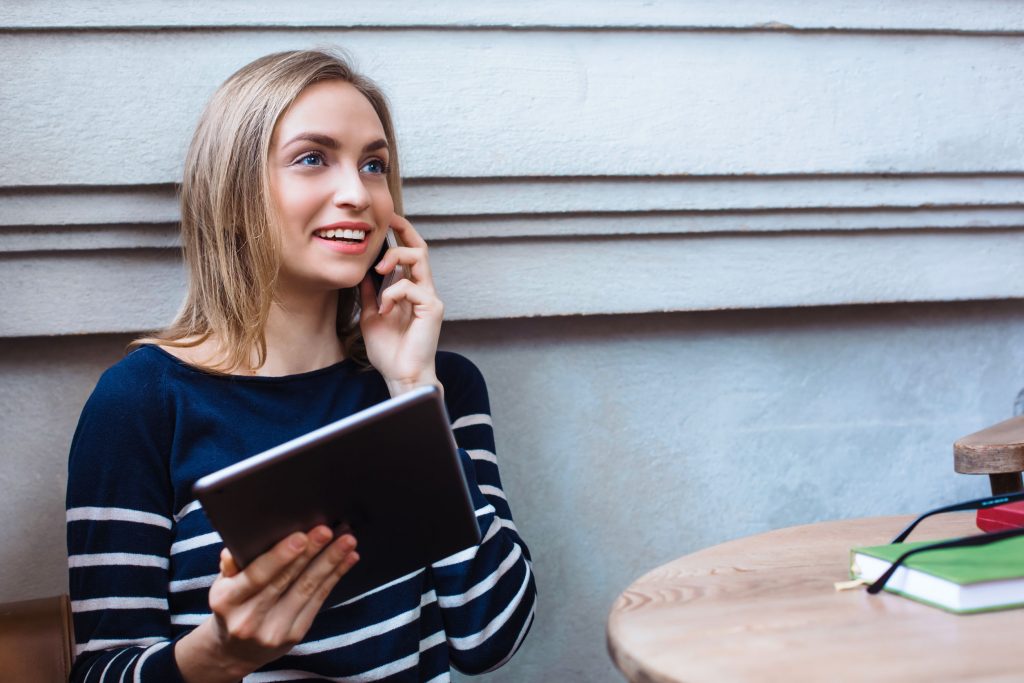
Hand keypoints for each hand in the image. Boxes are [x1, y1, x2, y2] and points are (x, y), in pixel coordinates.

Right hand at [175, 526, 358, 681]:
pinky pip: (318, 600)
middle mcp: (250, 619)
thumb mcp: (222, 585)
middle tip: (328, 530)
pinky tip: (349, 559)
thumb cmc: (232, 606)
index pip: (257, 576)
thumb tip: (235, 550)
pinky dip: (335, 577)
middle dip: (311, 553)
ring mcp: (274, 630)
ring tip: (347, 541)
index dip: (281, 557)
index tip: (301, 537)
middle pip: (287, 580)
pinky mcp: (295, 634)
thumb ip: (230, 566)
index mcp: (227, 601)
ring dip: (331, 562)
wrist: (235, 652)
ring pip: (307, 589)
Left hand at [359, 214, 444, 396]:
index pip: (410, 254)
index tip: (386, 221)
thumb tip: (362, 272)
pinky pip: (410, 287)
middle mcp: (424, 290)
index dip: (401, 234)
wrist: (401, 375)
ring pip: (418, 259)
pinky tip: (385, 309)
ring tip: (378, 269)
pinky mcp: (432, 308)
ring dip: (395, 257)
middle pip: (420, 248)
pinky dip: (392, 293)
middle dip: (403, 231)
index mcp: (411, 291)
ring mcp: (430, 298)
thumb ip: (370, 294)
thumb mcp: (372, 315)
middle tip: (386, 223)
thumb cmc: (389, 351)